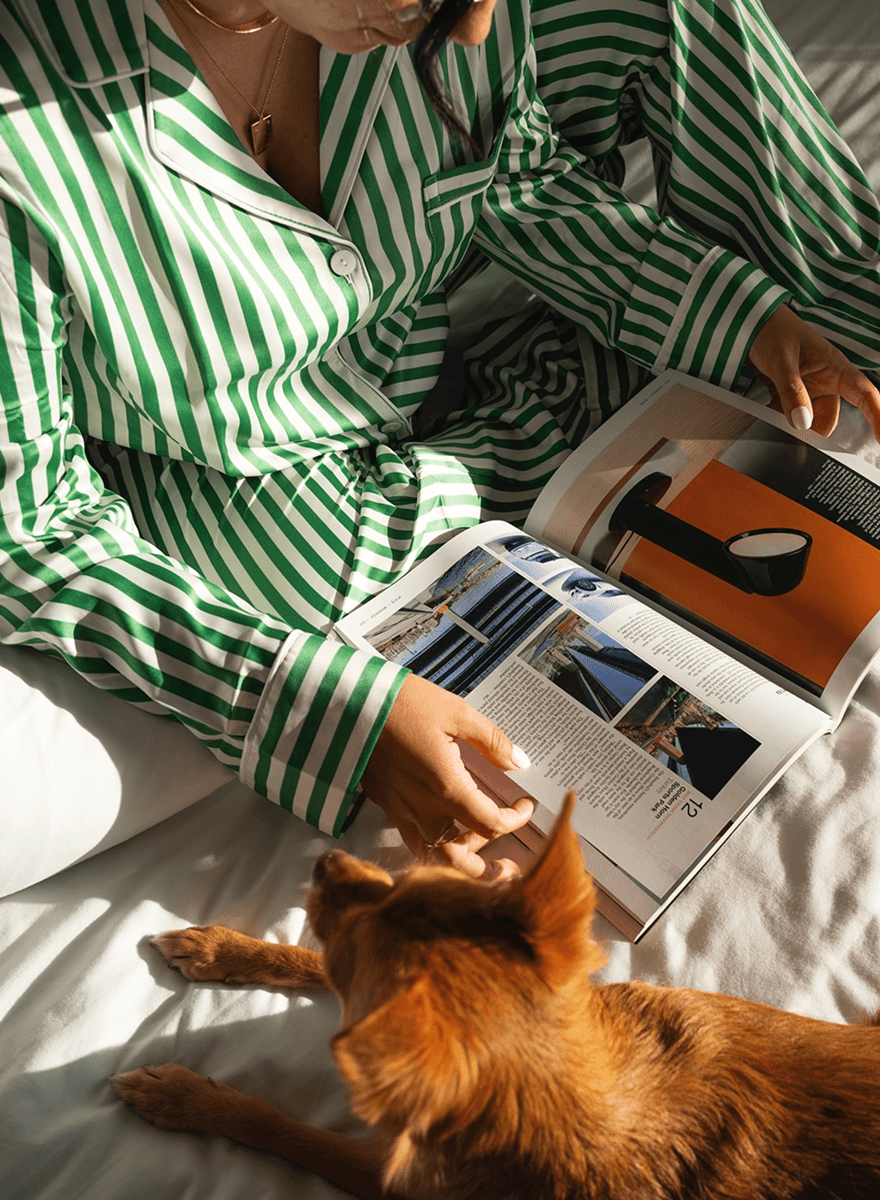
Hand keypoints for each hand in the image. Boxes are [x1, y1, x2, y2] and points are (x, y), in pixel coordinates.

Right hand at [359, 674, 533, 878]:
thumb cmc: (402, 704)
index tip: (524, 806)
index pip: (491, 825)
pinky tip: (441, 826)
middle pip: (460, 859)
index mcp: (447, 788)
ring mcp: (400, 810)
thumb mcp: (457, 712)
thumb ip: (492, 741)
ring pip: (433, 855)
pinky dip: (431, 843)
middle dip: (488, 868)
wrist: (351, 704)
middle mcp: (423, 809)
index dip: (515, 821)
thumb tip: (518, 761)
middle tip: (507, 866)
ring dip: (458, 858)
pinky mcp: (384, 803)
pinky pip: (410, 838)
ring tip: (476, 850)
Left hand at [746, 304, 879, 440]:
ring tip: (774, 408)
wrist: (751, 324)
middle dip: (812, 431)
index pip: (864, 395)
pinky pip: (789, 416)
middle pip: (827, 419)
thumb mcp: (782, 361)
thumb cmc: (774, 331)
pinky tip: (768, 408)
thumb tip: (803, 423)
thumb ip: (792, 391)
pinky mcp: (791, 396)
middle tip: (794, 434)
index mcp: (835, 368)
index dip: (877, 417)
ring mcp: (808, 390)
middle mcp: (826, 382)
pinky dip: (779, 418)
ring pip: (806, 421)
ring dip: (790, 424)